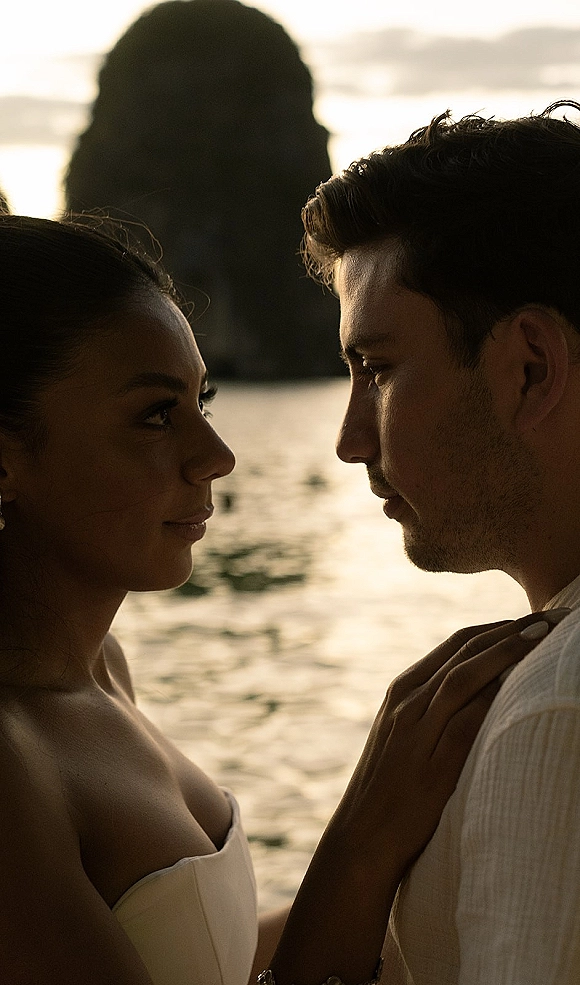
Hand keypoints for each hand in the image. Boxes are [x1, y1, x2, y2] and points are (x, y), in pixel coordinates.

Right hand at [331, 609, 570, 881]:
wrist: (361, 840)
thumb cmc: (389, 794)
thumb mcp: (404, 739)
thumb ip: (432, 712)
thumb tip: (480, 692)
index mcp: (402, 691)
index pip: (456, 645)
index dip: (498, 628)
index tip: (532, 620)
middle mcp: (407, 702)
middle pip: (465, 651)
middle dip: (511, 630)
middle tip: (551, 617)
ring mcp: (416, 730)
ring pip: (466, 676)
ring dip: (508, 651)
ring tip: (543, 634)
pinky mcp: (430, 763)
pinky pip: (466, 720)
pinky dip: (494, 695)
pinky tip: (521, 682)